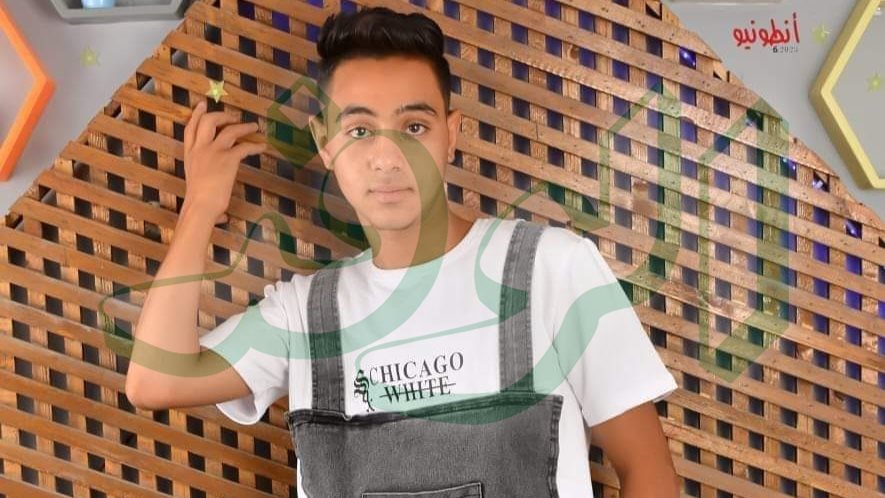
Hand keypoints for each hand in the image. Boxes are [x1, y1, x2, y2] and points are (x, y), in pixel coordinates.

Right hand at [181, 100, 266, 224]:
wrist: (201, 206)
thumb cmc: (199, 202)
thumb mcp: (196, 183)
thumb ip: (205, 181)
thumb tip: (220, 211)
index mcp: (190, 154)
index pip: (190, 127)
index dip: (197, 114)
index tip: (202, 105)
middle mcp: (200, 149)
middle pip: (209, 121)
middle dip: (222, 115)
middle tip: (232, 116)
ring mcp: (213, 152)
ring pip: (229, 129)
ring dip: (243, 126)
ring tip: (254, 126)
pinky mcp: (228, 158)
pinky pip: (245, 146)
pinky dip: (255, 146)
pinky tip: (262, 147)